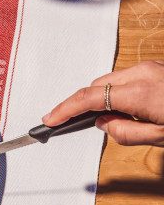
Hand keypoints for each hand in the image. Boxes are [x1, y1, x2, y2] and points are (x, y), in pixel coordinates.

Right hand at [42, 60, 163, 145]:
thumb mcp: (161, 138)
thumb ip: (127, 133)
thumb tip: (103, 123)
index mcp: (140, 93)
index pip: (89, 98)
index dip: (66, 109)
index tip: (51, 119)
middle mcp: (142, 74)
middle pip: (97, 86)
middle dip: (88, 104)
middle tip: (88, 124)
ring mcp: (150, 67)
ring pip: (111, 81)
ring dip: (107, 98)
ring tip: (126, 118)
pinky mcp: (156, 67)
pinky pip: (127, 77)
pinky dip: (121, 91)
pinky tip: (135, 107)